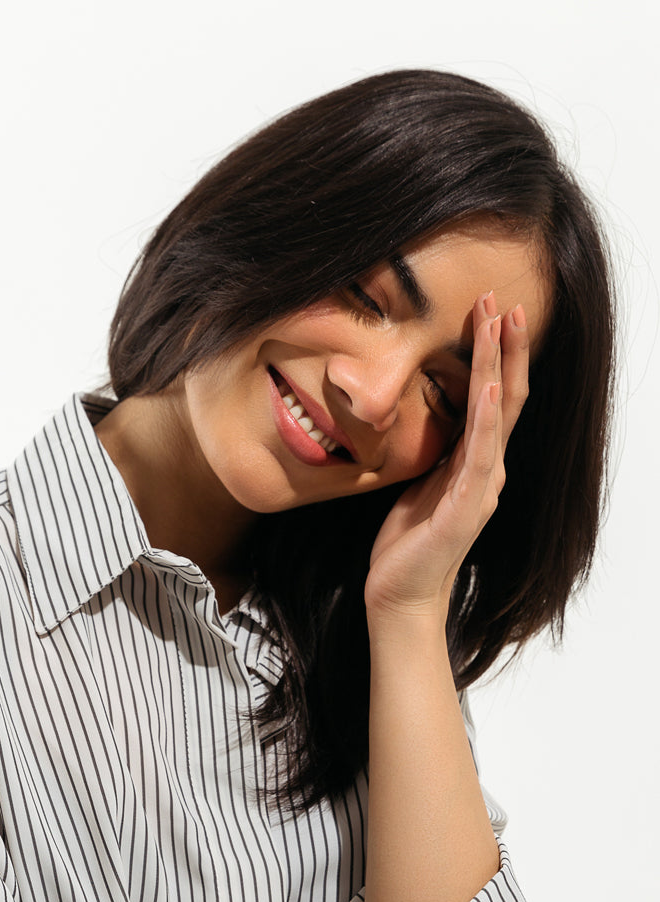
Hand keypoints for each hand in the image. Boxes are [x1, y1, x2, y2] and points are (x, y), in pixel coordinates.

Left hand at [364, 291, 529, 620]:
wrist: (400, 596)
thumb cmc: (407, 544)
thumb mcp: (419, 484)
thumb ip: (435, 455)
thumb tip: (431, 421)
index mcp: (475, 464)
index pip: (493, 398)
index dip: (496, 354)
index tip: (491, 311)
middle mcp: (488, 471)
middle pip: (506, 396)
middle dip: (506, 346)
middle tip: (503, 298)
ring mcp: (482, 487)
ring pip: (498, 414)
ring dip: (500, 364)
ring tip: (501, 322)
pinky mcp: (466, 507)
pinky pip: (481, 453)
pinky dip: (488, 417)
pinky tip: (492, 386)